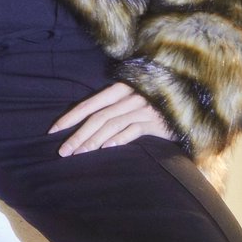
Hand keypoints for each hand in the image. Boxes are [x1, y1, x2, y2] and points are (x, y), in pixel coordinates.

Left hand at [48, 81, 175, 156]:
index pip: (89, 104)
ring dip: (92, 141)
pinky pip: (132, 131)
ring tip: (78, 154)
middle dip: (77, 135)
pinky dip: (118, 139)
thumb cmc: (155, 97)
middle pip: (97, 117)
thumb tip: (90, 123)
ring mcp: (141, 108)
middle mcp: (128, 96)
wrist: (188, 95)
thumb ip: (115, 104)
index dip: (70, 117)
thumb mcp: (133, 95)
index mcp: (120, 88)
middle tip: (62, 151)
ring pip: (111, 125)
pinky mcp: (155, 121)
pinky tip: (106, 149)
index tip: (53, 130)